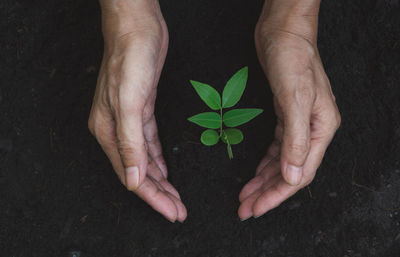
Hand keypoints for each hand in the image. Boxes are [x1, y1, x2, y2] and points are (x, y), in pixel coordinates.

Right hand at [88, 0, 185, 221]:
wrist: (137, 27)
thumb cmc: (130, 59)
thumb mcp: (130, 102)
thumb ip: (130, 143)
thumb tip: (133, 180)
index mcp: (108, 132)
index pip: (132, 176)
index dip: (152, 198)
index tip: (172, 212)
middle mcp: (115, 130)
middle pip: (139, 172)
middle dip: (159, 194)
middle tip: (178, 211)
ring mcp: (128, 120)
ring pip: (145, 161)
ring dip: (160, 180)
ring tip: (175, 197)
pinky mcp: (142, 110)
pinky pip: (149, 144)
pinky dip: (158, 159)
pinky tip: (165, 170)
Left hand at [238, 13, 340, 219]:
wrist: (283, 31)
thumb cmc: (292, 57)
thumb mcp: (294, 97)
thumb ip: (296, 139)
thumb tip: (294, 177)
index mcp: (321, 128)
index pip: (300, 174)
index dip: (278, 195)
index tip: (257, 209)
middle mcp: (313, 129)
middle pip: (290, 172)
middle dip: (267, 192)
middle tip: (245, 208)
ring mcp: (300, 122)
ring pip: (282, 162)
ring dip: (264, 180)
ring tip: (245, 195)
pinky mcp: (286, 115)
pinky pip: (277, 147)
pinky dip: (265, 162)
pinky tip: (256, 171)